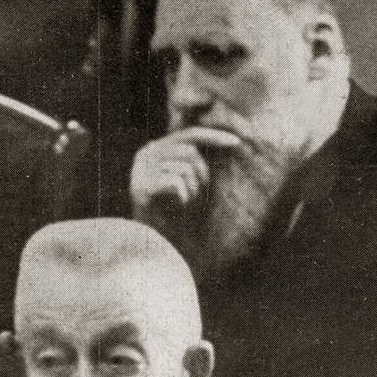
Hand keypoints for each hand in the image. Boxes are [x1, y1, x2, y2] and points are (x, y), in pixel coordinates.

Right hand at [129, 126, 243, 218]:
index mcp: (156, 148)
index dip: (214, 136)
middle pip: (189, 150)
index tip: (236, 142)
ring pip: (184, 167)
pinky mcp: (141, 188)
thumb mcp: (190, 179)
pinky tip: (179, 207)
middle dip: (202, 173)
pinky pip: (176, 182)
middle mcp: (145, 154)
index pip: (189, 134)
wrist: (157, 242)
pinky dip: (185, 197)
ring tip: (186, 204)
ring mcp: (140, 170)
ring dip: (194, 189)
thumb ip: (197, 159)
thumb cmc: (177, 212)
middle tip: (200, 194)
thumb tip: (229, 138)